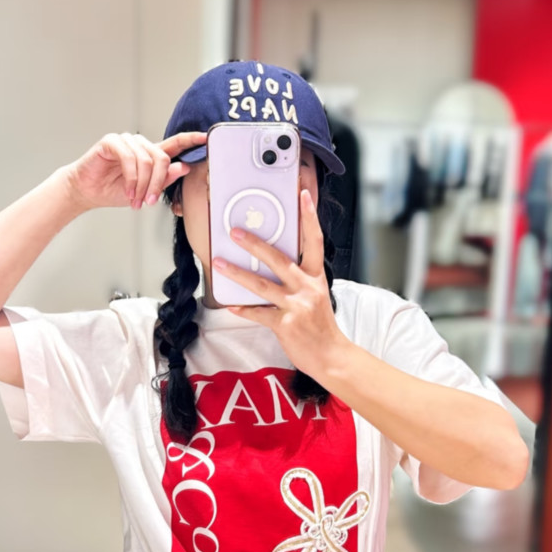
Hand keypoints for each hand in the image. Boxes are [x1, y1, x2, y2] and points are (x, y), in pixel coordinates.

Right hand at [63, 130, 206, 211]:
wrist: (88, 192)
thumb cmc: (114, 190)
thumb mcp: (145, 191)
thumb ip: (164, 180)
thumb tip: (183, 167)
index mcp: (151, 155)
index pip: (175, 144)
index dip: (191, 140)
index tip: (205, 138)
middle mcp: (140, 145)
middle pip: (162, 158)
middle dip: (158, 184)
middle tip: (149, 202)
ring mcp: (126, 141)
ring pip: (147, 161)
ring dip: (142, 185)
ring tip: (135, 200)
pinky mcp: (112, 142)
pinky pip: (130, 159)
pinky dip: (131, 179)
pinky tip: (127, 191)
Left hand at [213, 188, 347, 377]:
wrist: (332, 356)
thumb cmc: (321, 327)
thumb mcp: (317, 297)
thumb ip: (300, 280)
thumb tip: (274, 266)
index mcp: (317, 278)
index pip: (315, 241)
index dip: (309, 217)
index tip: (302, 196)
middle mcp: (307, 288)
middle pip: (279, 259)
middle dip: (255, 243)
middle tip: (235, 231)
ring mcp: (296, 306)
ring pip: (262, 285)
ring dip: (238, 273)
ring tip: (220, 263)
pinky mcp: (285, 324)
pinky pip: (259, 313)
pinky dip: (244, 309)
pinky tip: (230, 305)